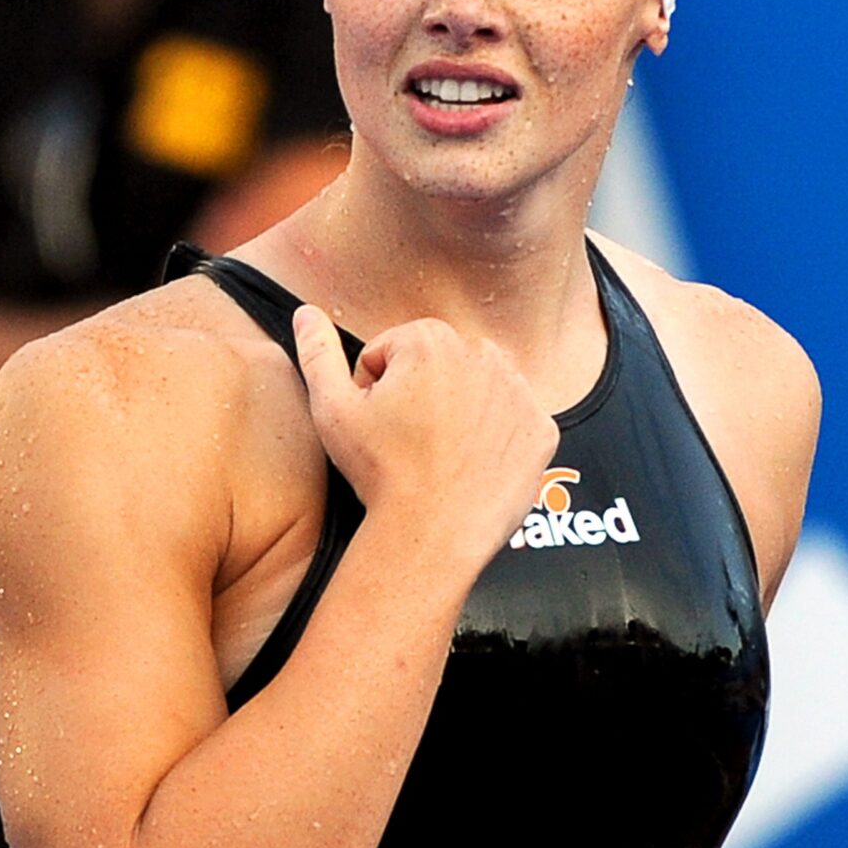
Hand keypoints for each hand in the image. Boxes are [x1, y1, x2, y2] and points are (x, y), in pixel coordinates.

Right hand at [293, 306, 558, 570]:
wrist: (431, 534)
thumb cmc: (380, 473)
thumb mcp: (332, 410)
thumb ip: (317, 353)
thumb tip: (306, 313)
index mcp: (430, 341)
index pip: (392, 352)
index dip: (375, 389)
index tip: (379, 424)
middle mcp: (483, 354)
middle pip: (438, 366)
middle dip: (420, 394)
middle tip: (407, 443)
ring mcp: (520, 392)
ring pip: (477, 390)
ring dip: (459, 411)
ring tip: (439, 454)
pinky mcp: (541, 428)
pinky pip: (512, 422)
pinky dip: (494, 439)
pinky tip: (471, 465)